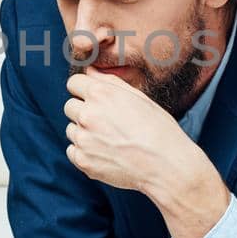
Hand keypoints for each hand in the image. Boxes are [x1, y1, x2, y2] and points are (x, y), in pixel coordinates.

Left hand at [64, 71, 229, 237]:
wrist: (167, 166)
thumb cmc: (158, 129)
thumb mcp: (139, 97)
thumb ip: (110, 81)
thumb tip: (90, 71)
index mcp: (101, 94)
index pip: (74, 83)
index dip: (84, 89)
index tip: (93, 98)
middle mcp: (88, 114)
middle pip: (69, 106)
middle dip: (83, 110)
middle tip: (106, 122)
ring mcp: (83, 139)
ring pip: (71, 129)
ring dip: (84, 132)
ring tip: (109, 139)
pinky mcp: (83, 160)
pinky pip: (72, 150)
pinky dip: (84, 152)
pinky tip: (105, 152)